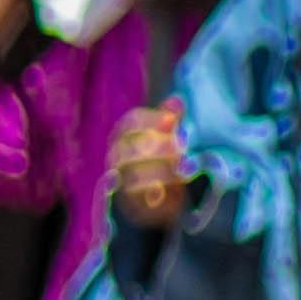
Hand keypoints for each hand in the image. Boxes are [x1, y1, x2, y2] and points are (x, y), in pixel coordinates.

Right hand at [107, 103, 190, 228]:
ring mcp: (119, 176)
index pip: (132, 121)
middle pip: (133, 146)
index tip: (172, 121)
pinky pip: (136, 196)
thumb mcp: (169, 137)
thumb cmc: (162, 159)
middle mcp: (117, 154)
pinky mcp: (126, 198)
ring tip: (184, 171)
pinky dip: (151, 193)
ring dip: (161, 170)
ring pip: (134, 172)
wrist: (158, 197)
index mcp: (125, 134)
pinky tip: (164, 191)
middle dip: (160, 147)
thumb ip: (171, 120)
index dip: (152, 119)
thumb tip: (177, 101)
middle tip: (182, 149)